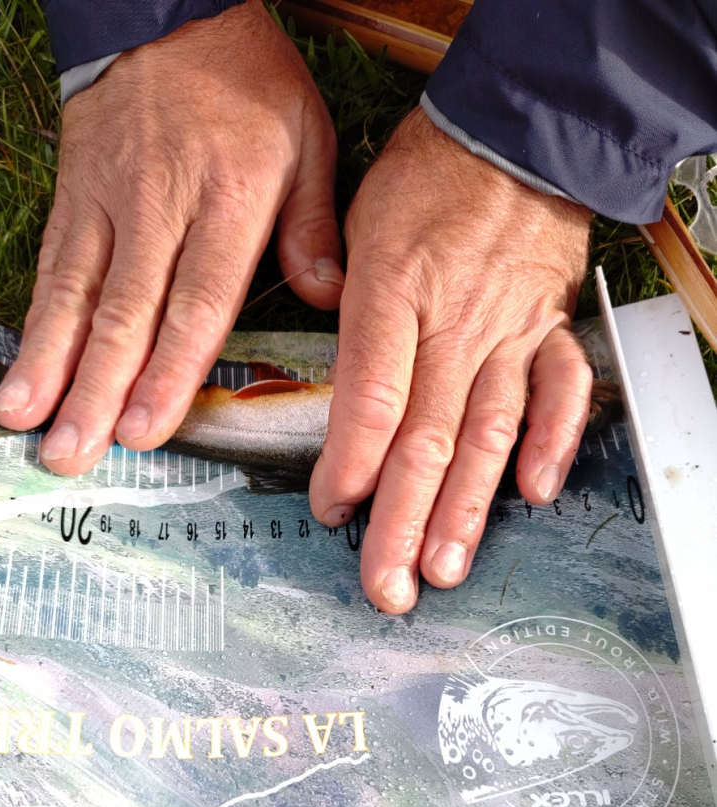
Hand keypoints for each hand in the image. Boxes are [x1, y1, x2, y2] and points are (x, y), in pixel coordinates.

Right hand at [0, 0, 342, 473]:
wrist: (171, 12)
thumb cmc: (249, 87)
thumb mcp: (306, 141)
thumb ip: (313, 225)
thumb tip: (323, 296)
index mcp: (231, 201)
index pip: (197, 302)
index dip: (168, 370)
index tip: (146, 428)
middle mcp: (162, 208)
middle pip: (127, 313)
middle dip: (99, 390)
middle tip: (75, 452)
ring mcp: (108, 203)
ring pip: (77, 296)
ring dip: (52, 367)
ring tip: (28, 424)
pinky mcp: (73, 196)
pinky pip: (52, 267)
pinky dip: (35, 323)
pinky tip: (20, 370)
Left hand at [309, 108, 591, 612]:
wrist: (515, 134)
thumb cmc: (427, 178)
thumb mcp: (361, 225)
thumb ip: (341, 305)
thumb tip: (332, 381)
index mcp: (391, 298)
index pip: (369, 402)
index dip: (348, 467)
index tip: (331, 512)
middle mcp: (452, 327)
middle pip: (424, 440)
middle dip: (401, 523)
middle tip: (386, 587)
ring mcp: (509, 334)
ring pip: (487, 434)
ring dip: (466, 508)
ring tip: (444, 569)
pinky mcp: (550, 331)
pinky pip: (561, 392)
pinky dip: (554, 441)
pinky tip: (535, 493)